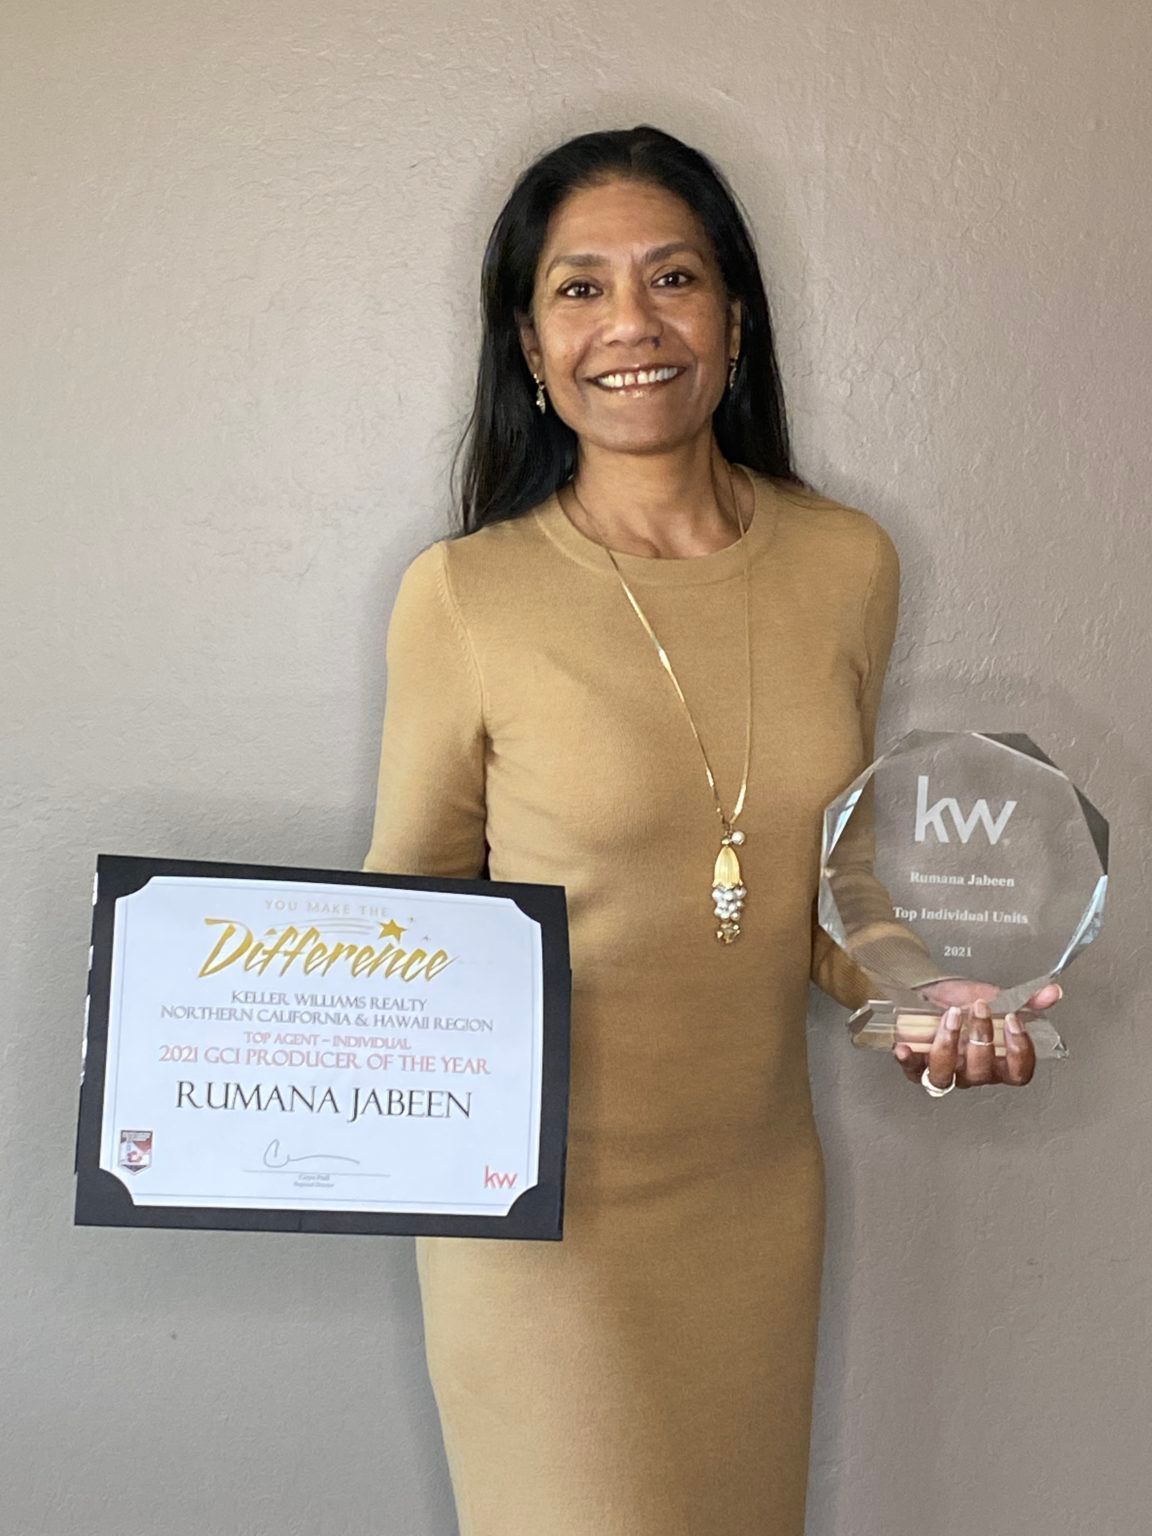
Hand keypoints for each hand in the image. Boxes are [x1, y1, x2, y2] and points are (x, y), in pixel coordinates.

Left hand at [891, 981, 1063, 1090]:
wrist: (928, 992)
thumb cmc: (961, 1001)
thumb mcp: (994, 997)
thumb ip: (1026, 999)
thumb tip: (1053, 992)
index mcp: (997, 1062)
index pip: (1018, 1074)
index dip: (1019, 1052)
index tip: (1014, 1021)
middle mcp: (972, 1073)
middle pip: (982, 1072)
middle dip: (982, 1038)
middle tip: (978, 1008)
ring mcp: (944, 1073)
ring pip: (946, 1077)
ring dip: (947, 1046)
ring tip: (949, 1017)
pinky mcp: (915, 1068)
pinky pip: (911, 1071)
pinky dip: (908, 1060)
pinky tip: (905, 1047)